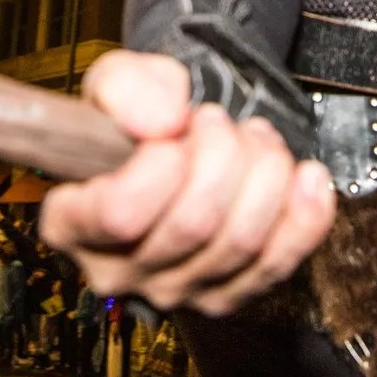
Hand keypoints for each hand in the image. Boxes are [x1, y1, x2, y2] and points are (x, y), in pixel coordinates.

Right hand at [40, 49, 336, 314]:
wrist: (176, 136)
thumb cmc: (138, 116)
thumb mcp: (117, 81)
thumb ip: (126, 87)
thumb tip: (161, 121)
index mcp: (72, 222)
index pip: (119, 214)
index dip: (159, 167)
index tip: (172, 133)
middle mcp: (118, 269)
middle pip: (191, 226)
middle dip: (221, 157)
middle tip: (218, 122)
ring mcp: (175, 288)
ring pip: (239, 244)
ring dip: (262, 175)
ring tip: (253, 138)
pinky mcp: (226, 296)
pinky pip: (278, 266)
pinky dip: (304, 217)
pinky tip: (305, 177)